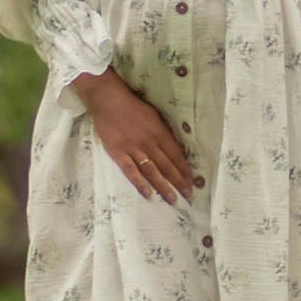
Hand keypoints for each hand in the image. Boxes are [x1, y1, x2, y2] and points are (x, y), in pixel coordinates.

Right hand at [73, 67, 193, 203]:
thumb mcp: (155, 115)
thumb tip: (175, 147)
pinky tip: (148, 194)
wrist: (109, 101)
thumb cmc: (133, 106)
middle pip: (167, 165)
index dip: (184, 169)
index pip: (176, 155)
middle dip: (179, 181)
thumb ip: (164, 132)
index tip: (191, 180)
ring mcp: (133, 149)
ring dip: (163, 186)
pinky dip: (139, 183)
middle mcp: (149, 143)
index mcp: (160, 132)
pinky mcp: (118, 153)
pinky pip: (131, 171)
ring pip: (152, 171)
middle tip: (188, 194)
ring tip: (173, 199)